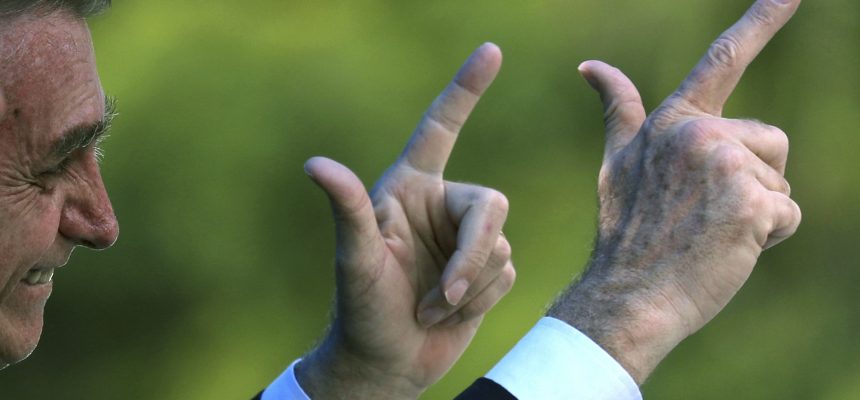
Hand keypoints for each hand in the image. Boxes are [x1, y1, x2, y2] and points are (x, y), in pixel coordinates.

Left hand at [297, 43, 514, 398]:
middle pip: (491, 206)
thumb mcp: (355, 260)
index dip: (465, 89)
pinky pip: (507, 272)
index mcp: (408, 188)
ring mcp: (462, 239)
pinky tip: (448, 314)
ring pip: (500, 246)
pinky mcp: (483, 270)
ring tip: (429, 308)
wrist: (385, 363)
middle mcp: (439, 206)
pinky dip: (481, 299)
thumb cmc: (361, 309)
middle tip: (444, 295)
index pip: (441, 128)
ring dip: (469, 287)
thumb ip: (348, 209)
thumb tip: (315, 164)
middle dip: (472, 256)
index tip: (491, 50)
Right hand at [547, 0, 801, 382]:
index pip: (723, 60)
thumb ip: (619, 109)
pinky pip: (786, 214)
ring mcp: (726, 165)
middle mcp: (699, 133)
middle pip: (769, 141)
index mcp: (672, 121)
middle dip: (752, 178)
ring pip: (779, 179)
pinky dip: (766, 236)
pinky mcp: (752, 202)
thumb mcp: (616, 163)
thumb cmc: (626, 234)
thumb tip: (591, 65)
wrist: (627, 295)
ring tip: (709, 230)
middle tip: (702, 214)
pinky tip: (724, 248)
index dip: (763, 19)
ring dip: (758, 208)